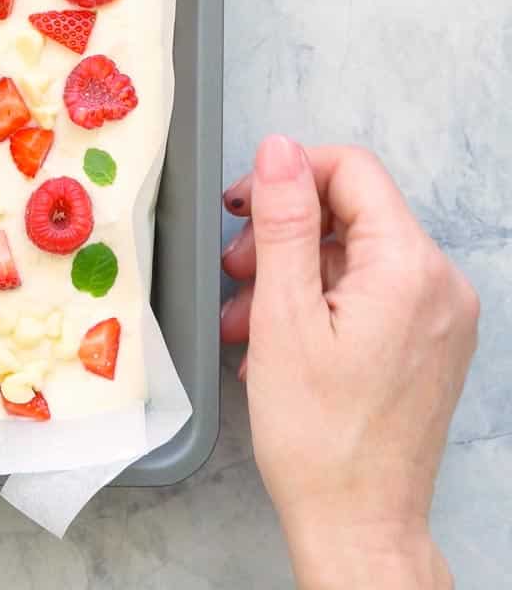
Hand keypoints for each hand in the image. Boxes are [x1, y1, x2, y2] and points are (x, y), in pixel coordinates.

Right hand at [220, 137, 477, 589]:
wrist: (357, 524)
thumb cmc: (318, 434)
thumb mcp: (283, 315)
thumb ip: (284, 222)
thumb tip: (279, 150)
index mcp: (411, 268)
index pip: (352, 171)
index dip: (288, 176)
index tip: (241, 206)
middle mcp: (439, 285)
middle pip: (351, 213)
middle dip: (283, 231)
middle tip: (235, 268)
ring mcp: (437, 316)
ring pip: (353, 254)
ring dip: (291, 271)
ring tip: (244, 315)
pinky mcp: (427, 342)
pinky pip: (368, 292)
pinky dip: (317, 301)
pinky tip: (273, 337)